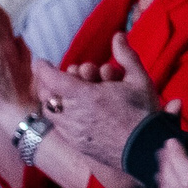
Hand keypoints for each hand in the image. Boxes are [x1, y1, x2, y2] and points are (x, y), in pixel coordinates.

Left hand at [32, 37, 156, 169]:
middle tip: (61, 78)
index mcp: (86, 95)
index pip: (52, 79)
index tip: (41, 61)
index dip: (43, 68)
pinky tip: (75, 114)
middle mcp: (74, 114)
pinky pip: (61, 128)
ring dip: (56, 101)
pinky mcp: (77, 145)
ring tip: (68, 96)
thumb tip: (118, 35)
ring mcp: (73, 132)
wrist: (147, 151)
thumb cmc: (144, 115)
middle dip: (51, 84)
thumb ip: (126, 56)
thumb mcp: (139, 80)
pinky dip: (62, 117)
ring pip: (52, 113)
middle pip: (47, 96)